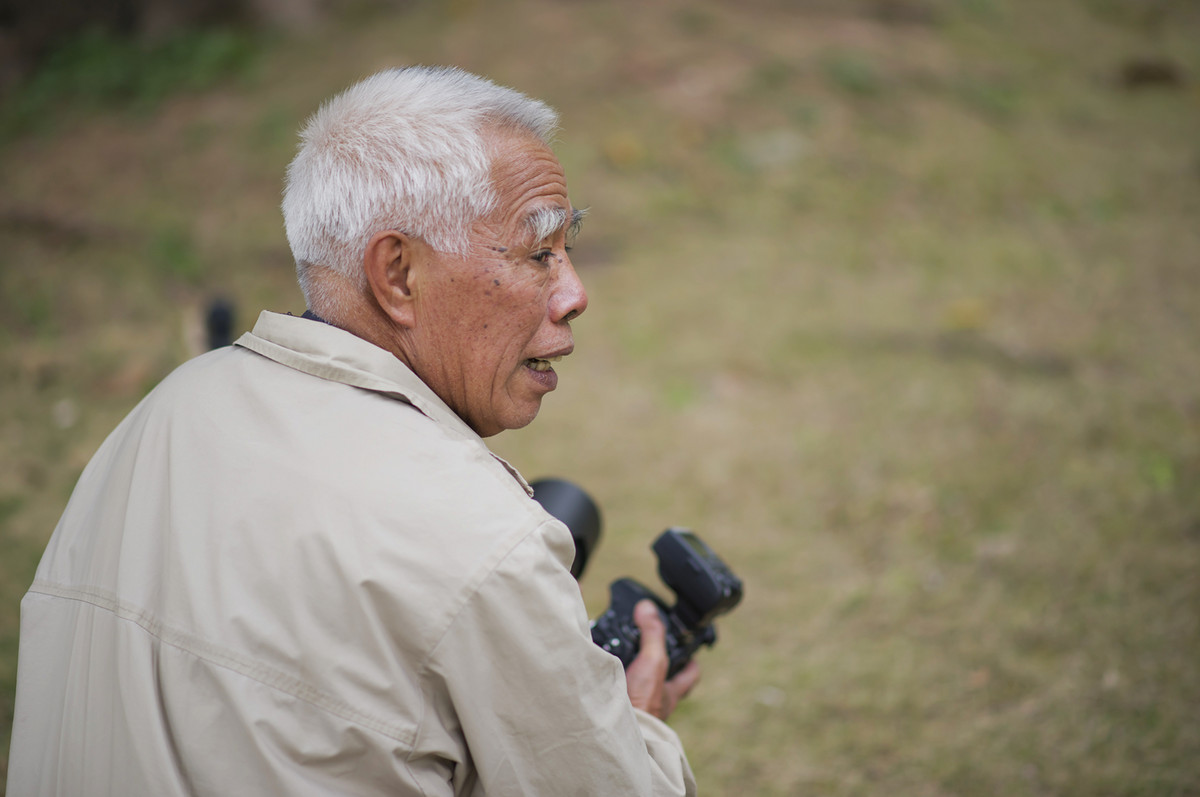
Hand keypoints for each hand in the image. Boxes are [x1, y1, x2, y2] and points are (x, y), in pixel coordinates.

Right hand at [624, 600, 700, 720]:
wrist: (615, 731)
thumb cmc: (642, 704)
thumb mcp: (652, 661)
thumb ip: (652, 634)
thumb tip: (648, 608)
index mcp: (671, 691)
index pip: (690, 674)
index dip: (691, 660)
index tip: (687, 646)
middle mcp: (658, 701)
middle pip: (664, 679)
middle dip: (657, 664)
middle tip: (646, 645)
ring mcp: (639, 708)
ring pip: (641, 686)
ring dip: (632, 672)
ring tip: (620, 654)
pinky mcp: (620, 710)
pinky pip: (619, 692)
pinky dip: (613, 682)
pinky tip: (603, 674)